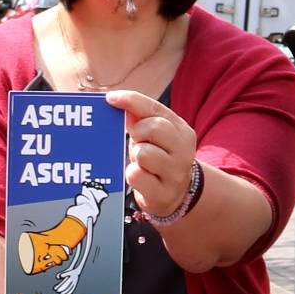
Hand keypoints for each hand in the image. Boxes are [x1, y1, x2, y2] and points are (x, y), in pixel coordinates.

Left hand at [105, 90, 196, 216]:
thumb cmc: (159, 158)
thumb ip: (141, 117)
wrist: (175, 195)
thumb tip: (117, 101)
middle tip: (137, 140)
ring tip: (140, 161)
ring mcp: (175, 174)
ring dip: (135, 156)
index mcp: (182, 131)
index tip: (110, 98)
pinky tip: (139, 177)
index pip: (156, 108)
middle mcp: (184, 152)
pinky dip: (132, 174)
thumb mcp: (156, 136)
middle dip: (138, 132)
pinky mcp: (163, 194)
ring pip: (143, 153)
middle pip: (153, 128)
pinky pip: (136, 175)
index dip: (132, 100)